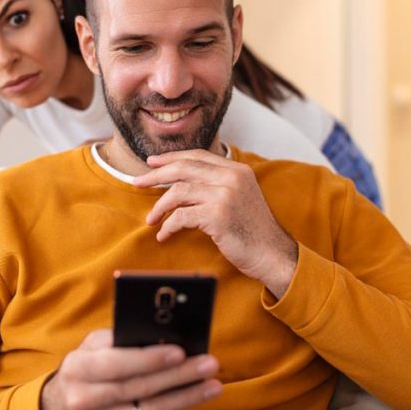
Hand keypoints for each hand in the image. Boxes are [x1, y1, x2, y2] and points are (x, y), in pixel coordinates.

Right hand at [40, 329, 221, 409]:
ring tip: (212, 385)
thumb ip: (118, 340)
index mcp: (77, 368)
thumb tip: (161, 334)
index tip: (181, 351)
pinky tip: (193, 398)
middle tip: (209, 365)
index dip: (150, 359)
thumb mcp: (90, 349)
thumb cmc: (84, 371)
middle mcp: (84, 400)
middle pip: (139, 387)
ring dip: (185, 397)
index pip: (117, 363)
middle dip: (178, 376)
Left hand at [133, 149, 298, 297]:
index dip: (171, 158)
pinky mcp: (218, 216)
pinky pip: (182, 216)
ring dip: (160, 206)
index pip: (197, 155)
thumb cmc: (253, 231)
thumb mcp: (240, 197)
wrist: (272, 254)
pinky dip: (169, 226)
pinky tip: (164, 235)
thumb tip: (181, 183)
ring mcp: (225, 195)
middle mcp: (232, 177)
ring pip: (178, 191)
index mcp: (237, 169)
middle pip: (183, 168)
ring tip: (151, 219)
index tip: (152, 163)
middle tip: (138, 182)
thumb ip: (218, 184)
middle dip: (156, 175)